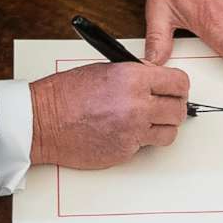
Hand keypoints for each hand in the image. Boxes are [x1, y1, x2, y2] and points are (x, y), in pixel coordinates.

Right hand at [29, 59, 188, 167]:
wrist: (42, 122)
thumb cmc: (65, 95)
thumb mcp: (104, 71)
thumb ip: (135, 75)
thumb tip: (156, 80)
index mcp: (132, 79)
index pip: (178, 83)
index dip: (179, 87)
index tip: (176, 90)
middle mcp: (137, 105)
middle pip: (178, 110)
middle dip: (173, 108)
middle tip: (165, 107)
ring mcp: (132, 131)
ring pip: (169, 133)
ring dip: (162, 127)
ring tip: (149, 122)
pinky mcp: (125, 151)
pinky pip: (146, 146)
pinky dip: (140, 140)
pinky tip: (125, 132)